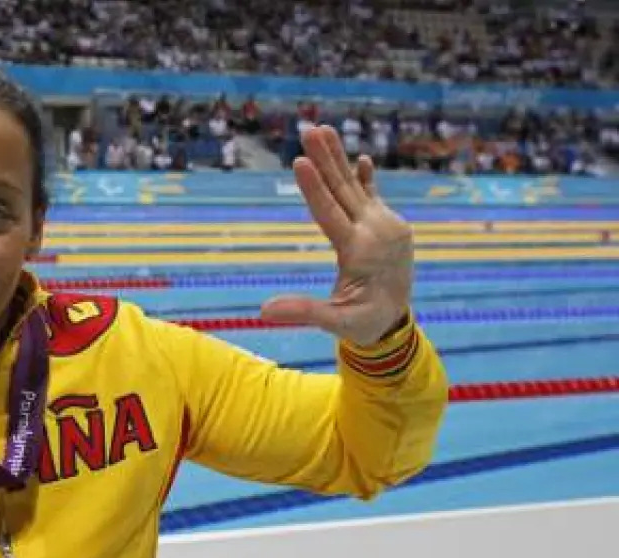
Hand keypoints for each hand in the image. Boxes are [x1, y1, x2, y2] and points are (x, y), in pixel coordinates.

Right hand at [261, 125, 413, 346]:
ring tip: (323, 130)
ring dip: (338, 159)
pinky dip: (366, 178)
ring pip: (356, 187)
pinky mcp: (390, 225)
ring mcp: (386, 225)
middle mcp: (375, 231)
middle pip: (343, 190)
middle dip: (324, 158)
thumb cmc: (362, 324)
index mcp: (359, 250)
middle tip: (309, 129)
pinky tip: (362, 160)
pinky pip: (373, 196)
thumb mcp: (334, 323)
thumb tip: (264, 310)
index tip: (299, 161)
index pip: (330, 213)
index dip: (313, 187)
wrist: (397, 322)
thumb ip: (304, 312)